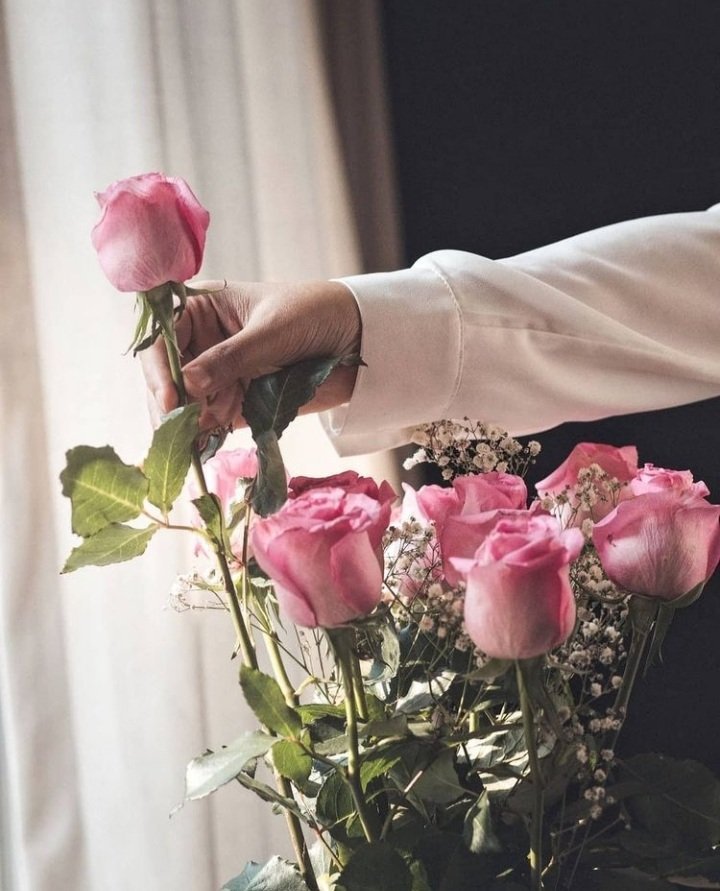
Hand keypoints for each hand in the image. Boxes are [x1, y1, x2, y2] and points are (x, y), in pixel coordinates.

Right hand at [141, 279, 361, 430]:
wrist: (359, 339)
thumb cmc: (315, 314)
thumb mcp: (272, 330)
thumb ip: (230, 357)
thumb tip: (187, 385)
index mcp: (202, 309)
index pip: (161, 338)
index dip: (159, 369)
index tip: (169, 400)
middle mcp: (202, 343)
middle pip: (167, 378)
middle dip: (169, 405)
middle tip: (175, 434)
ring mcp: (217, 376)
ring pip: (185, 405)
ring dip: (185, 426)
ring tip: (191, 446)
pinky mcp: (234, 403)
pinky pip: (210, 423)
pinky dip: (205, 437)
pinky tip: (203, 449)